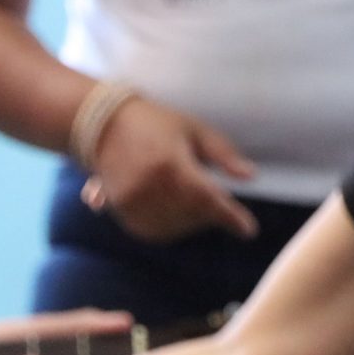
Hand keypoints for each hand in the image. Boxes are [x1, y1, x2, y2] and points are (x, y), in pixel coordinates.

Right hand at [84, 96, 259, 242]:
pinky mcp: (120, 209)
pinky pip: (151, 230)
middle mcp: (149, 186)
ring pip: (173, 227)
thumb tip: (250, 176)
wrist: (103, 125)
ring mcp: (131, 200)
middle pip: (192, 215)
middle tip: (221, 205)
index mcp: (171, 164)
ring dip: (191, 223)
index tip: (248, 231)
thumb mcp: (195, 129)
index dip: (231, 217)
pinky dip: (170, 227)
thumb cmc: (155, 123)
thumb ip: (223, 154)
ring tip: (198, 207)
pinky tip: (177, 213)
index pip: (208, 199)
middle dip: (212, 214)